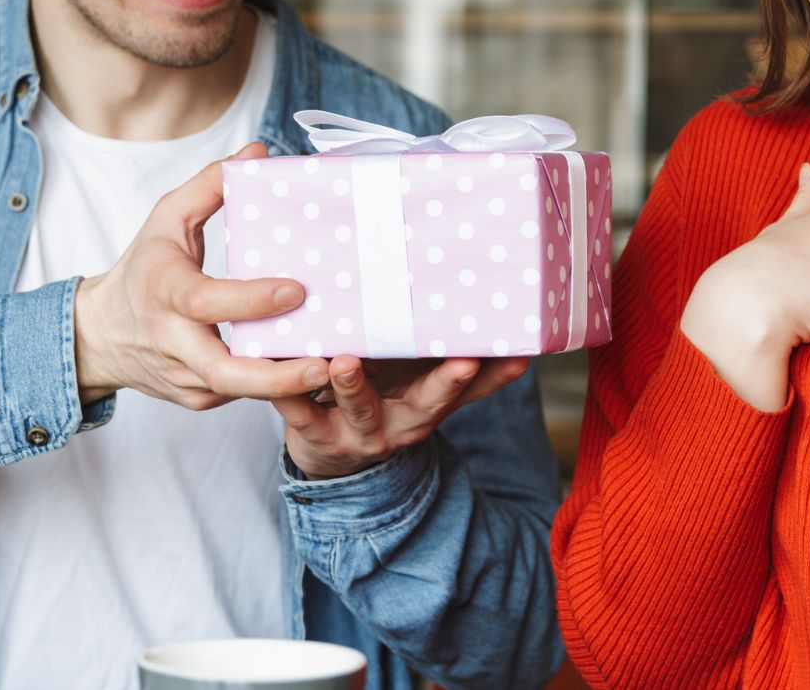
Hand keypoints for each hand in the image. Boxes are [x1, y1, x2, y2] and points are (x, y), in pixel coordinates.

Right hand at [72, 143, 330, 408]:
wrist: (100, 334)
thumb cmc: (143, 268)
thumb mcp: (167, 218)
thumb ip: (210, 184)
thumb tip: (258, 153)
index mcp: (165, 292)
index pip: (208, 302)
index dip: (251, 301)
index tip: (296, 290)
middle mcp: (173, 341)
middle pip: (224, 372)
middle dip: (276, 375)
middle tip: (323, 364)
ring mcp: (184, 376)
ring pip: (239, 390)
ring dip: (285, 385)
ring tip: (332, 371)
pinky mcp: (196, 398)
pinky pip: (239, 394)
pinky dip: (273, 386)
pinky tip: (307, 371)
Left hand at [275, 355, 530, 478]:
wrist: (329, 458)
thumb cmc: (384, 405)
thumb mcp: (427, 398)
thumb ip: (472, 379)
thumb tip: (527, 350)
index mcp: (429, 408)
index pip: (466, 391)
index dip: (490, 377)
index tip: (517, 354)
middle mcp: (400, 423)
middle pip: (429, 404)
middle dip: (447, 384)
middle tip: (464, 361)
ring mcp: (356, 430)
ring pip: (360, 407)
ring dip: (356, 384)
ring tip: (348, 360)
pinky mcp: (312, 430)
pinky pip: (298, 409)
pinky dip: (288, 389)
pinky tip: (282, 361)